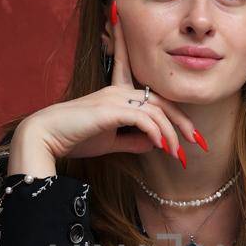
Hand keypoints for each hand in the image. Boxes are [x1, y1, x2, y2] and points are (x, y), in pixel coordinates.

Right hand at [13, 0, 208, 165]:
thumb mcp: (110, 142)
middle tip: (200, 143)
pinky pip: (143, 118)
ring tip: (179, 155)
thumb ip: (133, 141)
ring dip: (172, 134)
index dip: (176, 114)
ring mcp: (115, 98)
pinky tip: (163, 148)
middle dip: (184, 123)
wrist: (45, 137)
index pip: (154, 97)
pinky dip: (157, 133)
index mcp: (120, 95)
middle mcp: (120, 91)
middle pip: (163, 102)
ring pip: (156, 111)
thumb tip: (155, 144)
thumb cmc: (74, 138)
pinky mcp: (110, 109)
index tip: (193, 136)